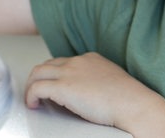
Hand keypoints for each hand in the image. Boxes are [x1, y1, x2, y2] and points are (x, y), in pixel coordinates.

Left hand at [24, 52, 164, 136]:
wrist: (134, 104)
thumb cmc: (129, 99)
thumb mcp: (113, 81)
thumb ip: (98, 80)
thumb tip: (91, 92)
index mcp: (91, 59)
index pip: (64, 61)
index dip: (54, 74)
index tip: (53, 85)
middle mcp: (78, 62)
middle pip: (47, 64)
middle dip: (39, 78)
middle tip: (37, 91)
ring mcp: (69, 73)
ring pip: (38, 72)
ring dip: (32, 85)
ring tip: (33, 99)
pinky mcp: (63, 87)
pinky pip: (36, 88)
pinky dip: (30, 96)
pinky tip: (33, 105)